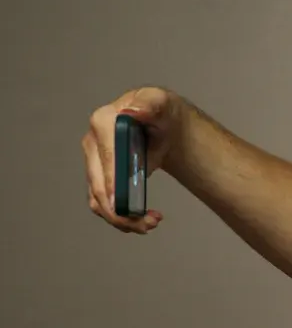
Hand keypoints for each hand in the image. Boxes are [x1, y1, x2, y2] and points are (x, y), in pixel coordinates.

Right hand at [82, 86, 180, 233]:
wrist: (162, 124)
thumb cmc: (161, 112)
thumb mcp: (160, 103)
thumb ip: (150, 106)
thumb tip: (132, 113)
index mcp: (103, 121)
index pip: (106, 156)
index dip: (113, 181)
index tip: (123, 202)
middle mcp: (92, 143)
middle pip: (99, 184)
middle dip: (121, 209)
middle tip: (149, 222)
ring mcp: (94, 162)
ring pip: (99, 200)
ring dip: (122, 219)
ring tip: (151, 224)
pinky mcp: (100, 177)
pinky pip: (103, 204)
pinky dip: (120, 217)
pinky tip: (143, 221)